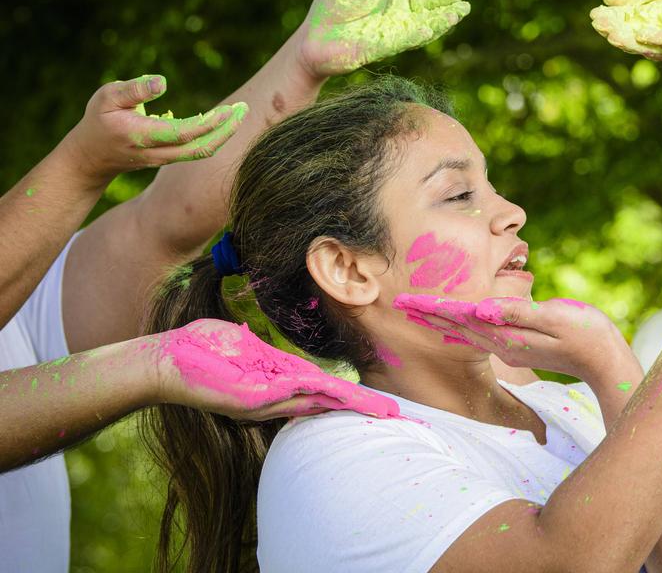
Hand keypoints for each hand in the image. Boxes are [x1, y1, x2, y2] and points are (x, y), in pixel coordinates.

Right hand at [65, 75, 246, 185]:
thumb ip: (133, 90)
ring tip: (238, 111)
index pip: (184, 134)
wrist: (92, 157)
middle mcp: (158, 152)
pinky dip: (213, 135)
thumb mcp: (106, 98)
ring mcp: (166, 158)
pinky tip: (222, 118)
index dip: (209, 124)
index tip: (229, 109)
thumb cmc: (99, 120)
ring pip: (202, 151)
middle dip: (226, 131)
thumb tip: (162, 82)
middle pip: (200, 149)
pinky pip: (197, 149)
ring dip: (224, 133)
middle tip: (244, 108)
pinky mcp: (170, 157)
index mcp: (143, 136)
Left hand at [148, 319, 398, 420]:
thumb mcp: (239, 348)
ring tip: (383, 411)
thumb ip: (262, 354)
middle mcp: (277, 396)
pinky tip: (347, 396)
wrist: (162, 363)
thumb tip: (267, 346)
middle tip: (397, 416)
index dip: (353, 396)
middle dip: (364, 408)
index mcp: (276, 382)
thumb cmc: (198, 350)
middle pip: (329, 401)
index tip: (381, 402)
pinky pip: (296, 394)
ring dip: (352, 405)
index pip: (323, 389)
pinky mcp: (254, 398)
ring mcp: (267, 399)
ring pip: (319, 400)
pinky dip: (325, 396)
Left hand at [297, 0, 470, 77]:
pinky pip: (400, 41)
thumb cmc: (336, 6)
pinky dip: (415, 35)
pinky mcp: (379, 49)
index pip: (423, 1)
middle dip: (447, 12)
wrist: (313, 35)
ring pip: (420, 30)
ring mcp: (390, 36)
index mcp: (393, 3)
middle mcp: (396, 22)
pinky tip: (429, 27)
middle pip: (427, 16)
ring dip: (438, 24)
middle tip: (466, 7)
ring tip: (456, 16)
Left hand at [393, 296, 638, 385]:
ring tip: (421, 312)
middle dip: (430, 315)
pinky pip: (483, 335)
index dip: (435, 307)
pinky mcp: (521, 346)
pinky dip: (465, 326)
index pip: (464, 318)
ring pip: (469, 331)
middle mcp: (504, 344)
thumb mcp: (555, 318)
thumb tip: (482, 308)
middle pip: (460, 327)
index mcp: (508, 335)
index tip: (407, 301)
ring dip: (444, 320)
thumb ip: (519, 314)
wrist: (606, 361)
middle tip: (400, 304)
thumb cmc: (586, 333)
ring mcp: (512, 347)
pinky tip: (458, 325)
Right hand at [590, 0, 661, 65]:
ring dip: (631, 41)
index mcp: (656, 17)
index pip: (628, 21)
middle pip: (634, 38)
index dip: (612, 19)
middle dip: (617, 32)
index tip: (597, 14)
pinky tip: (645, 33)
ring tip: (615, 33)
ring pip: (650, 47)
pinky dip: (661, 41)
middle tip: (602, 26)